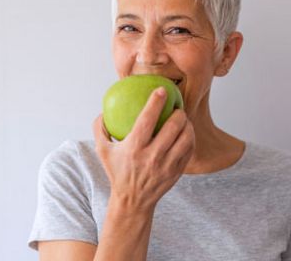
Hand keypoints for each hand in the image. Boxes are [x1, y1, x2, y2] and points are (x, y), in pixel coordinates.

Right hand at [93, 87, 194, 213]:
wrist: (133, 201)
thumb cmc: (118, 172)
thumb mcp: (103, 151)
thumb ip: (100, 129)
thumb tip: (103, 110)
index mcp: (134, 148)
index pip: (147, 119)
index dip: (156, 102)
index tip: (162, 90)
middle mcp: (152, 156)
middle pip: (173, 127)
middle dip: (178, 112)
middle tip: (176, 107)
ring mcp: (167, 165)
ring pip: (185, 138)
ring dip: (187, 124)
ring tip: (183, 119)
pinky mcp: (177, 172)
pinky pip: (189, 150)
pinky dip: (190, 138)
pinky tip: (186, 133)